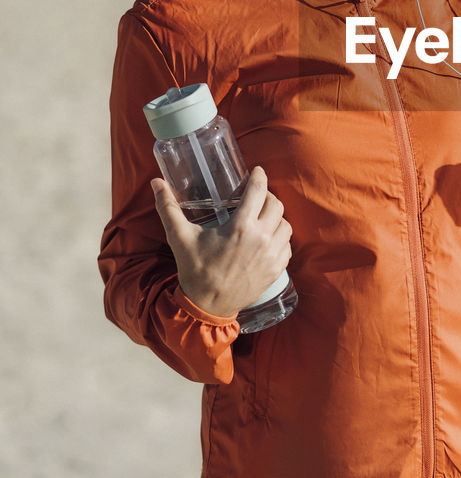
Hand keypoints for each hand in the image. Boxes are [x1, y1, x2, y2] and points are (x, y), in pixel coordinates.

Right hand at [151, 165, 292, 316]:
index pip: (258, 191)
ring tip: (262, 217)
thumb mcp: (179, 238)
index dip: (259, 177)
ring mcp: (272, 255)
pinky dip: (281, 238)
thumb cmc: (194, 270)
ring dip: (276, 217)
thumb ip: (168, 208)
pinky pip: (288, 245)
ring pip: (285, 224)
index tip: (257, 171)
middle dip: (267, 196)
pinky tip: (269, 238)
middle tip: (256, 196)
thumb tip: (156, 183)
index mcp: (241, 227)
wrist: (207, 307)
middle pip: (276, 204)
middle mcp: (261, 239)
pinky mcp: (277, 269)